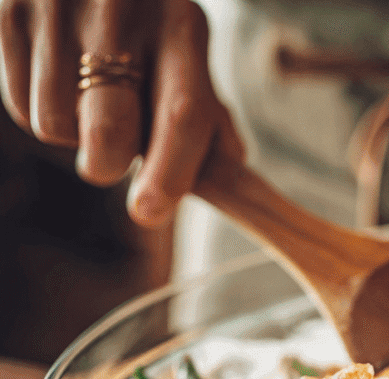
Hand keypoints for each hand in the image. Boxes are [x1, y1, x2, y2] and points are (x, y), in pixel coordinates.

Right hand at [0, 0, 242, 226]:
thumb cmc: (147, 18)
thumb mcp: (187, 49)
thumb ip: (209, 114)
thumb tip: (229, 171)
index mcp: (181, 28)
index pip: (181, 115)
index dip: (169, 173)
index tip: (150, 210)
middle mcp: (122, 15)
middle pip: (108, 133)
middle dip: (110, 164)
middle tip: (113, 156)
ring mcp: (59, 11)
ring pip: (54, 127)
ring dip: (72, 133)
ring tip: (87, 99)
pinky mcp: (10, 12)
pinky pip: (20, 105)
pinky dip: (39, 108)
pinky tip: (58, 79)